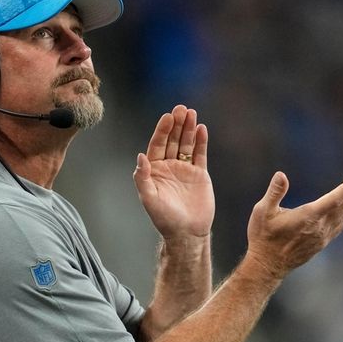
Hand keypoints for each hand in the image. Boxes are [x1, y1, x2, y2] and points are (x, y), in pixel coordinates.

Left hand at [133, 105, 213, 239]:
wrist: (186, 232)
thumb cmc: (164, 218)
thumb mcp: (149, 198)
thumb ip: (142, 177)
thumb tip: (140, 155)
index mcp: (154, 170)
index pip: (157, 145)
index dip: (162, 131)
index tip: (167, 117)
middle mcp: (168, 166)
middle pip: (172, 140)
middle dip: (176, 124)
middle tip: (181, 109)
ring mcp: (184, 169)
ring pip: (186, 144)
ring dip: (189, 128)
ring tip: (192, 113)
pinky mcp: (199, 174)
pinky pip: (200, 154)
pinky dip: (201, 141)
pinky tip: (202, 129)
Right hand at [246, 168, 342, 278]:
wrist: (268, 265)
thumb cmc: (263, 236)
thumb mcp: (262, 211)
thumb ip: (274, 192)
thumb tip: (281, 175)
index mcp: (308, 217)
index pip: (335, 198)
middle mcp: (319, 227)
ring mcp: (322, 237)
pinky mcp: (320, 244)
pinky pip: (338, 226)